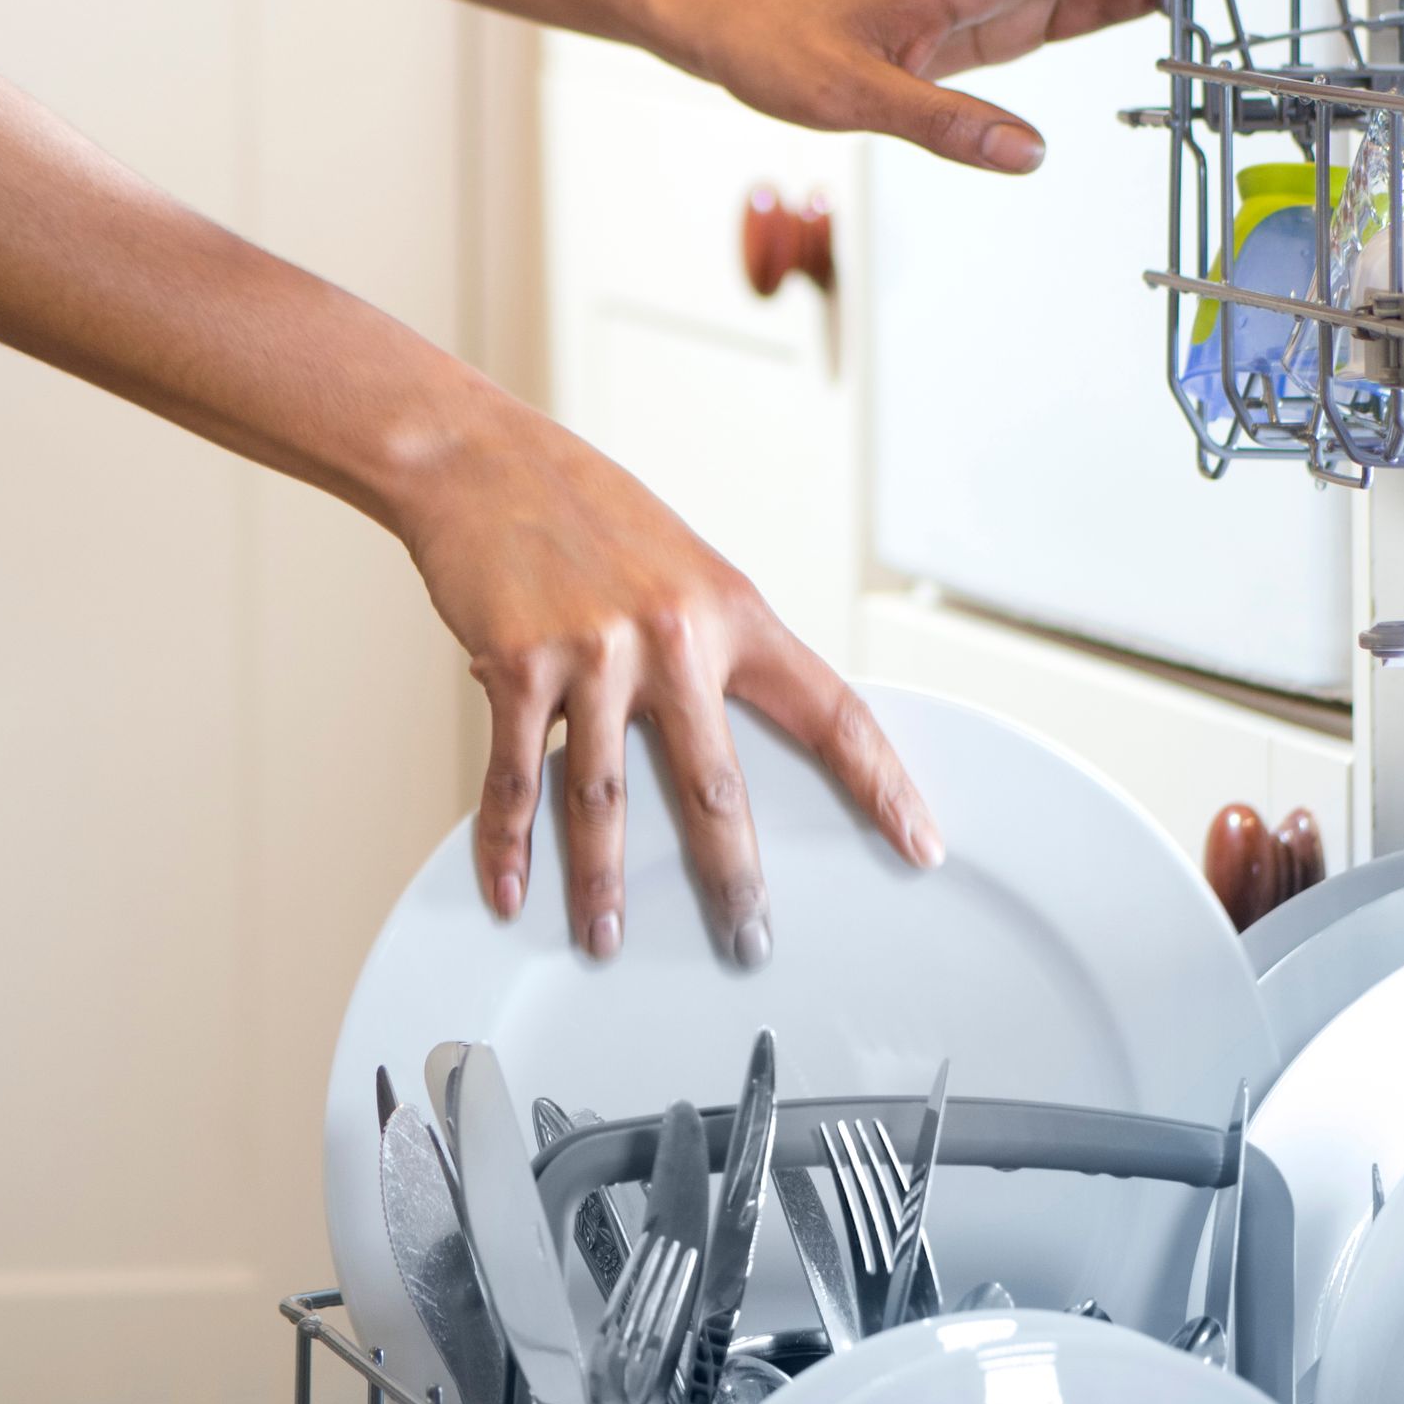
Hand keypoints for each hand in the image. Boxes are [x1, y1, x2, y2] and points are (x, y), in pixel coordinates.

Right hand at [394, 393, 941, 952]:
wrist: (484, 461)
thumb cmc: (589, 512)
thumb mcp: (685, 569)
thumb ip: (716, 647)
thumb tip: (738, 729)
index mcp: (733, 612)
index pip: (832, 712)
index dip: (883, 784)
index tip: (919, 843)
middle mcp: (673, 635)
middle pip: (716, 788)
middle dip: (732, 881)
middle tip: (747, 942)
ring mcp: (593, 652)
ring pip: (605, 800)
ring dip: (605, 885)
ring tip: (607, 938)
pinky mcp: (516, 664)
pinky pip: (513, 776)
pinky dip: (508, 843)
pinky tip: (511, 890)